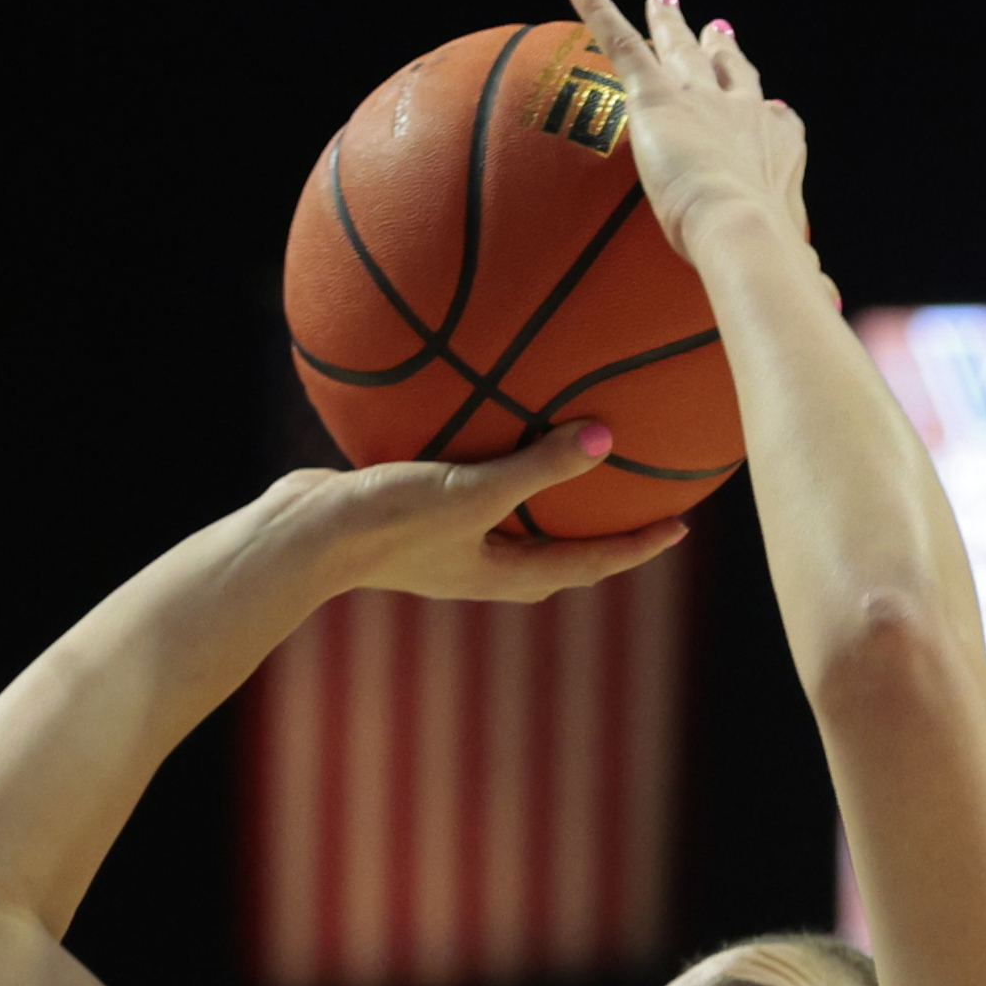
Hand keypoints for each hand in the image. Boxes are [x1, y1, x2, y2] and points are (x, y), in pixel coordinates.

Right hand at [280, 421, 687, 604]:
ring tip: (579, 455)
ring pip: (516, 518)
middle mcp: (481, 564)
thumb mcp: (471, 492)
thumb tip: (606, 436)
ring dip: (550, 494)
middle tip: (644, 496)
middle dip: (602, 526)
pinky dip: (497, 457)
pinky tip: (494, 411)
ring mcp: (447, 541)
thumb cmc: (388, 523)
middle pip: (560, 548)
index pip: (589, 563)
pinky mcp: (416, 511)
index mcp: (503, 574)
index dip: (637, 546)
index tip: (682, 526)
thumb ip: (538, 466)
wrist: (303, 537)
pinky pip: (475, 482)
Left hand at [565, 0, 813, 275]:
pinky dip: (597, 11)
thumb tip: (827, 299)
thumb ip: (803, 272)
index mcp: (775, 145)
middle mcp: (741, 109)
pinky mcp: (655, 95)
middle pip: (726, 69)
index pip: (769, 116)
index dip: (762, 106)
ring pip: (678, 48)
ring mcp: (698, 96)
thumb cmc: (769, 254)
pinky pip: (619, 42)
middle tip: (714, 26)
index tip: (768, 100)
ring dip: (668, 22)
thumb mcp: (791, 261)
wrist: (740, 228)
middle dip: (719, 47)